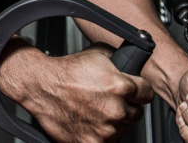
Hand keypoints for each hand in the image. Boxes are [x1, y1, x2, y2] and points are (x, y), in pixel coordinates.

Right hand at [1, 43, 153, 142]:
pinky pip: (107, 142)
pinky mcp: (92, 142)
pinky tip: (91, 122)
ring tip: (96, 110)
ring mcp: (104, 128)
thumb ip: (119, 59)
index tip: (134, 92)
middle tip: (110, 100)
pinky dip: (100, 134)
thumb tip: (132, 60)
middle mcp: (115, 109)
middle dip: (126, 106)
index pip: (147, 94)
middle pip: (136, 113)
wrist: (41, 86)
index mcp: (120, 86)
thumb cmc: (65, 71)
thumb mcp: (97, 53)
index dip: (139, 91)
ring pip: (122, 129)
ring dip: (113, 121)